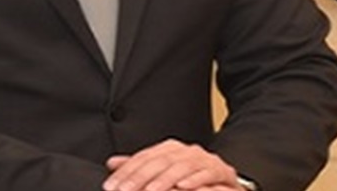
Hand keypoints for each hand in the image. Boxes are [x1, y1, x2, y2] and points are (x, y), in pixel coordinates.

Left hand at [104, 139, 240, 190]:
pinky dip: (195, 179)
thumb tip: (112, 162)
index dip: (126, 172)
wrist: (226, 179)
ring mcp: (205, 159)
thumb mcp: (164, 172)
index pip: (143, 158)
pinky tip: (183, 186)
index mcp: (170, 149)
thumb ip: (140, 168)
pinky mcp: (222, 170)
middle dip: (139, 178)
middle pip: (159, 161)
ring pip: (181, 167)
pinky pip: (208, 173)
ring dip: (165, 180)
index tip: (110, 186)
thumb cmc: (192, 178)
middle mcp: (186, 151)